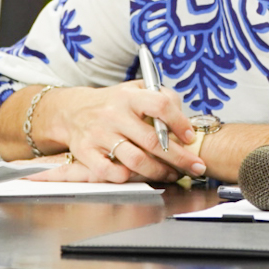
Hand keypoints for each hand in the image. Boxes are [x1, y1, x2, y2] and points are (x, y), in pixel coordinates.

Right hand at [31, 81, 204, 182]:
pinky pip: (111, 172)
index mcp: (129, 96)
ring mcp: (99, 135)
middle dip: (179, 157)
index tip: (190, 137)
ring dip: (159, 171)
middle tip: (196, 167)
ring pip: (136, 160)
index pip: (160, 105)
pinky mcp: (86, 153)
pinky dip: (129, 178)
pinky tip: (141, 177)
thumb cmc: (113, 103)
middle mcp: (114, 115)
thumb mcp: (135, 90)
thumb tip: (184, 118)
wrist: (73, 111)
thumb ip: (161, 97)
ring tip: (172, 174)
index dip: (179, 122)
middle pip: (152, 140)